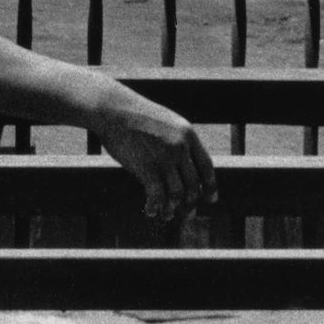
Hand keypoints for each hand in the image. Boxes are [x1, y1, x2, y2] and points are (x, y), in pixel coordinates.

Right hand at [93, 88, 216, 223]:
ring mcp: (164, 157)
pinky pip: (157, 195)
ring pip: (177, 194)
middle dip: (191, 204)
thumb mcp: (165, 121)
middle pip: (194, 184)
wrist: (112, 108)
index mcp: (188, 134)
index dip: (211, 187)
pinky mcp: (146, 167)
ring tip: (166, 215)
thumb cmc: (135, 115)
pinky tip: (150, 211)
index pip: (207, 167)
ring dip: (173, 209)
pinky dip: (155, 207)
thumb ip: (179, 140)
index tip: (209, 199)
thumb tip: (186, 163)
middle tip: (187, 216)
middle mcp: (180, 147)